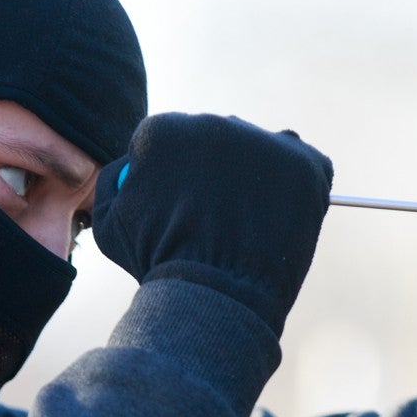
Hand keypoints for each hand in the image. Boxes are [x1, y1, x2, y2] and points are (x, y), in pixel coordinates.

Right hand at [90, 113, 333, 335]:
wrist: (213, 294)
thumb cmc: (157, 263)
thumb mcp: (111, 223)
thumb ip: (117, 181)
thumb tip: (132, 166)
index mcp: (164, 130)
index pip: (173, 144)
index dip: (175, 180)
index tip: (181, 210)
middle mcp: (215, 123)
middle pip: (217, 144)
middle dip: (216, 174)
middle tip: (217, 220)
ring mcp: (263, 140)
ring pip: (261, 152)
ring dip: (256, 179)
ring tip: (248, 226)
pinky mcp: (304, 162)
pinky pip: (305, 166)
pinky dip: (297, 189)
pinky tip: (279, 220)